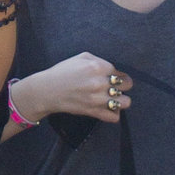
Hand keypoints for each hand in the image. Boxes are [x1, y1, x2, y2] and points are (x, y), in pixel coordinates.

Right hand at [11, 52, 132, 125]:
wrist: (48, 90)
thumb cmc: (62, 72)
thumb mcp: (81, 57)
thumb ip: (99, 60)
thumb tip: (112, 69)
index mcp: (99, 67)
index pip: (120, 72)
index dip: (117, 75)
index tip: (113, 79)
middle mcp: (101, 82)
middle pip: (127, 86)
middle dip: (122, 87)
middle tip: (115, 88)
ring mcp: (98, 99)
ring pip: (125, 102)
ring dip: (121, 101)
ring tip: (114, 100)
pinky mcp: (93, 112)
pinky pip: (114, 117)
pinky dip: (114, 114)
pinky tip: (108, 110)